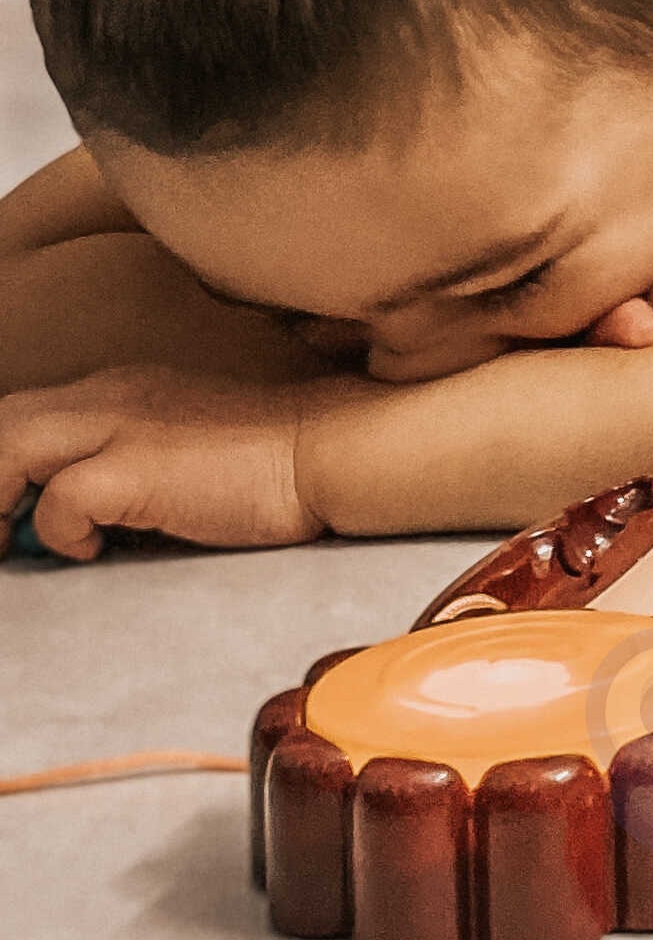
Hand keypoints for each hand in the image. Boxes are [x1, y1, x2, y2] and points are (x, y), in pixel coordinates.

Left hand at [0, 366, 359, 556]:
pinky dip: (60, 532)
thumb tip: (89, 523)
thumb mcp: (188, 445)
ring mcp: (122, 426)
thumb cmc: (276, 462)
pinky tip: (94, 550)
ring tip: (13, 546)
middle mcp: (111, 396)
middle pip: (3, 421)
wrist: (332, 448)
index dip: (6, 467)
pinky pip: (59, 500)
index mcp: (124, 389)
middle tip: (1, 538)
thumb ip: (137, 464)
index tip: (11, 516)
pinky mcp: (136, 468)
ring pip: (6, 446)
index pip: (29, 416)